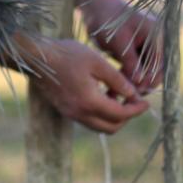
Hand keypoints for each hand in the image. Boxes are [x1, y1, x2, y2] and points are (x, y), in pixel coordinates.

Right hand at [19, 37, 149, 133]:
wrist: (36, 58)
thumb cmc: (67, 55)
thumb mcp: (97, 62)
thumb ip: (117, 80)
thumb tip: (133, 93)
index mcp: (90, 102)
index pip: (120, 115)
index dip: (136, 110)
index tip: (146, 102)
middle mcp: (80, 114)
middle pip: (111, 128)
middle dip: (127, 117)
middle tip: (134, 101)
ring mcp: (71, 114)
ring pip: (100, 126)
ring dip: (114, 116)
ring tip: (119, 95)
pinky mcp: (66, 111)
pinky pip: (89, 120)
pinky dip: (101, 113)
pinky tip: (103, 94)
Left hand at [81, 0, 163, 92]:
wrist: (97, 8)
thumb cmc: (107, 20)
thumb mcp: (119, 41)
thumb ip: (130, 61)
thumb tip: (139, 83)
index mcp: (157, 34)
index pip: (158, 63)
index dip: (149, 79)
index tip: (136, 91)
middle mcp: (157, 40)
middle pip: (156, 68)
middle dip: (144, 82)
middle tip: (130, 96)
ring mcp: (149, 45)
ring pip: (147, 70)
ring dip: (137, 81)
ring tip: (123, 93)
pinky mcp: (139, 50)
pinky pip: (139, 67)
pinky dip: (131, 76)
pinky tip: (120, 85)